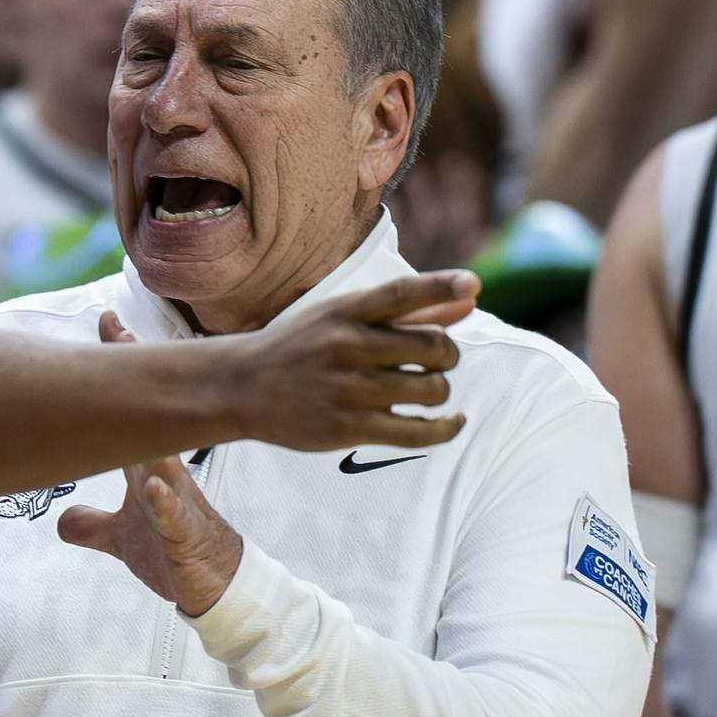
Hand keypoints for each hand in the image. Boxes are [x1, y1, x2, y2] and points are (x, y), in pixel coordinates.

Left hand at [57, 314, 244, 616]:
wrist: (213, 587)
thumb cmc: (172, 550)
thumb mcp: (122, 538)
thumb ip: (90, 524)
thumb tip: (62, 521)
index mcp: (147, 466)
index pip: (132, 412)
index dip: (120, 370)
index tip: (107, 323)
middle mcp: (163, 473)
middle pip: (153, 417)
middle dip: (138, 373)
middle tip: (118, 329)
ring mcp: (176, 501)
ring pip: (164, 458)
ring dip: (150, 430)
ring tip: (138, 391)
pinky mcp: (185, 535)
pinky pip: (175, 516)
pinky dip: (165, 502)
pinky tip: (155, 486)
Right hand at [220, 270, 475, 452]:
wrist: (241, 387)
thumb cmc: (301, 347)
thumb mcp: (342, 318)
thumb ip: (407, 312)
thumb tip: (471, 300)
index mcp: (344, 312)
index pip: (401, 293)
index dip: (441, 285)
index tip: (474, 284)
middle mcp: (346, 346)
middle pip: (433, 347)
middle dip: (448, 355)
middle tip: (437, 361)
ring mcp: (347, 389)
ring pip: (431, 390)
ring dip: (439, 390)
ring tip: (425, 389)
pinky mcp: (347, 428)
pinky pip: (417, 431)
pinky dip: (445, 428)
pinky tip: (453, 422)